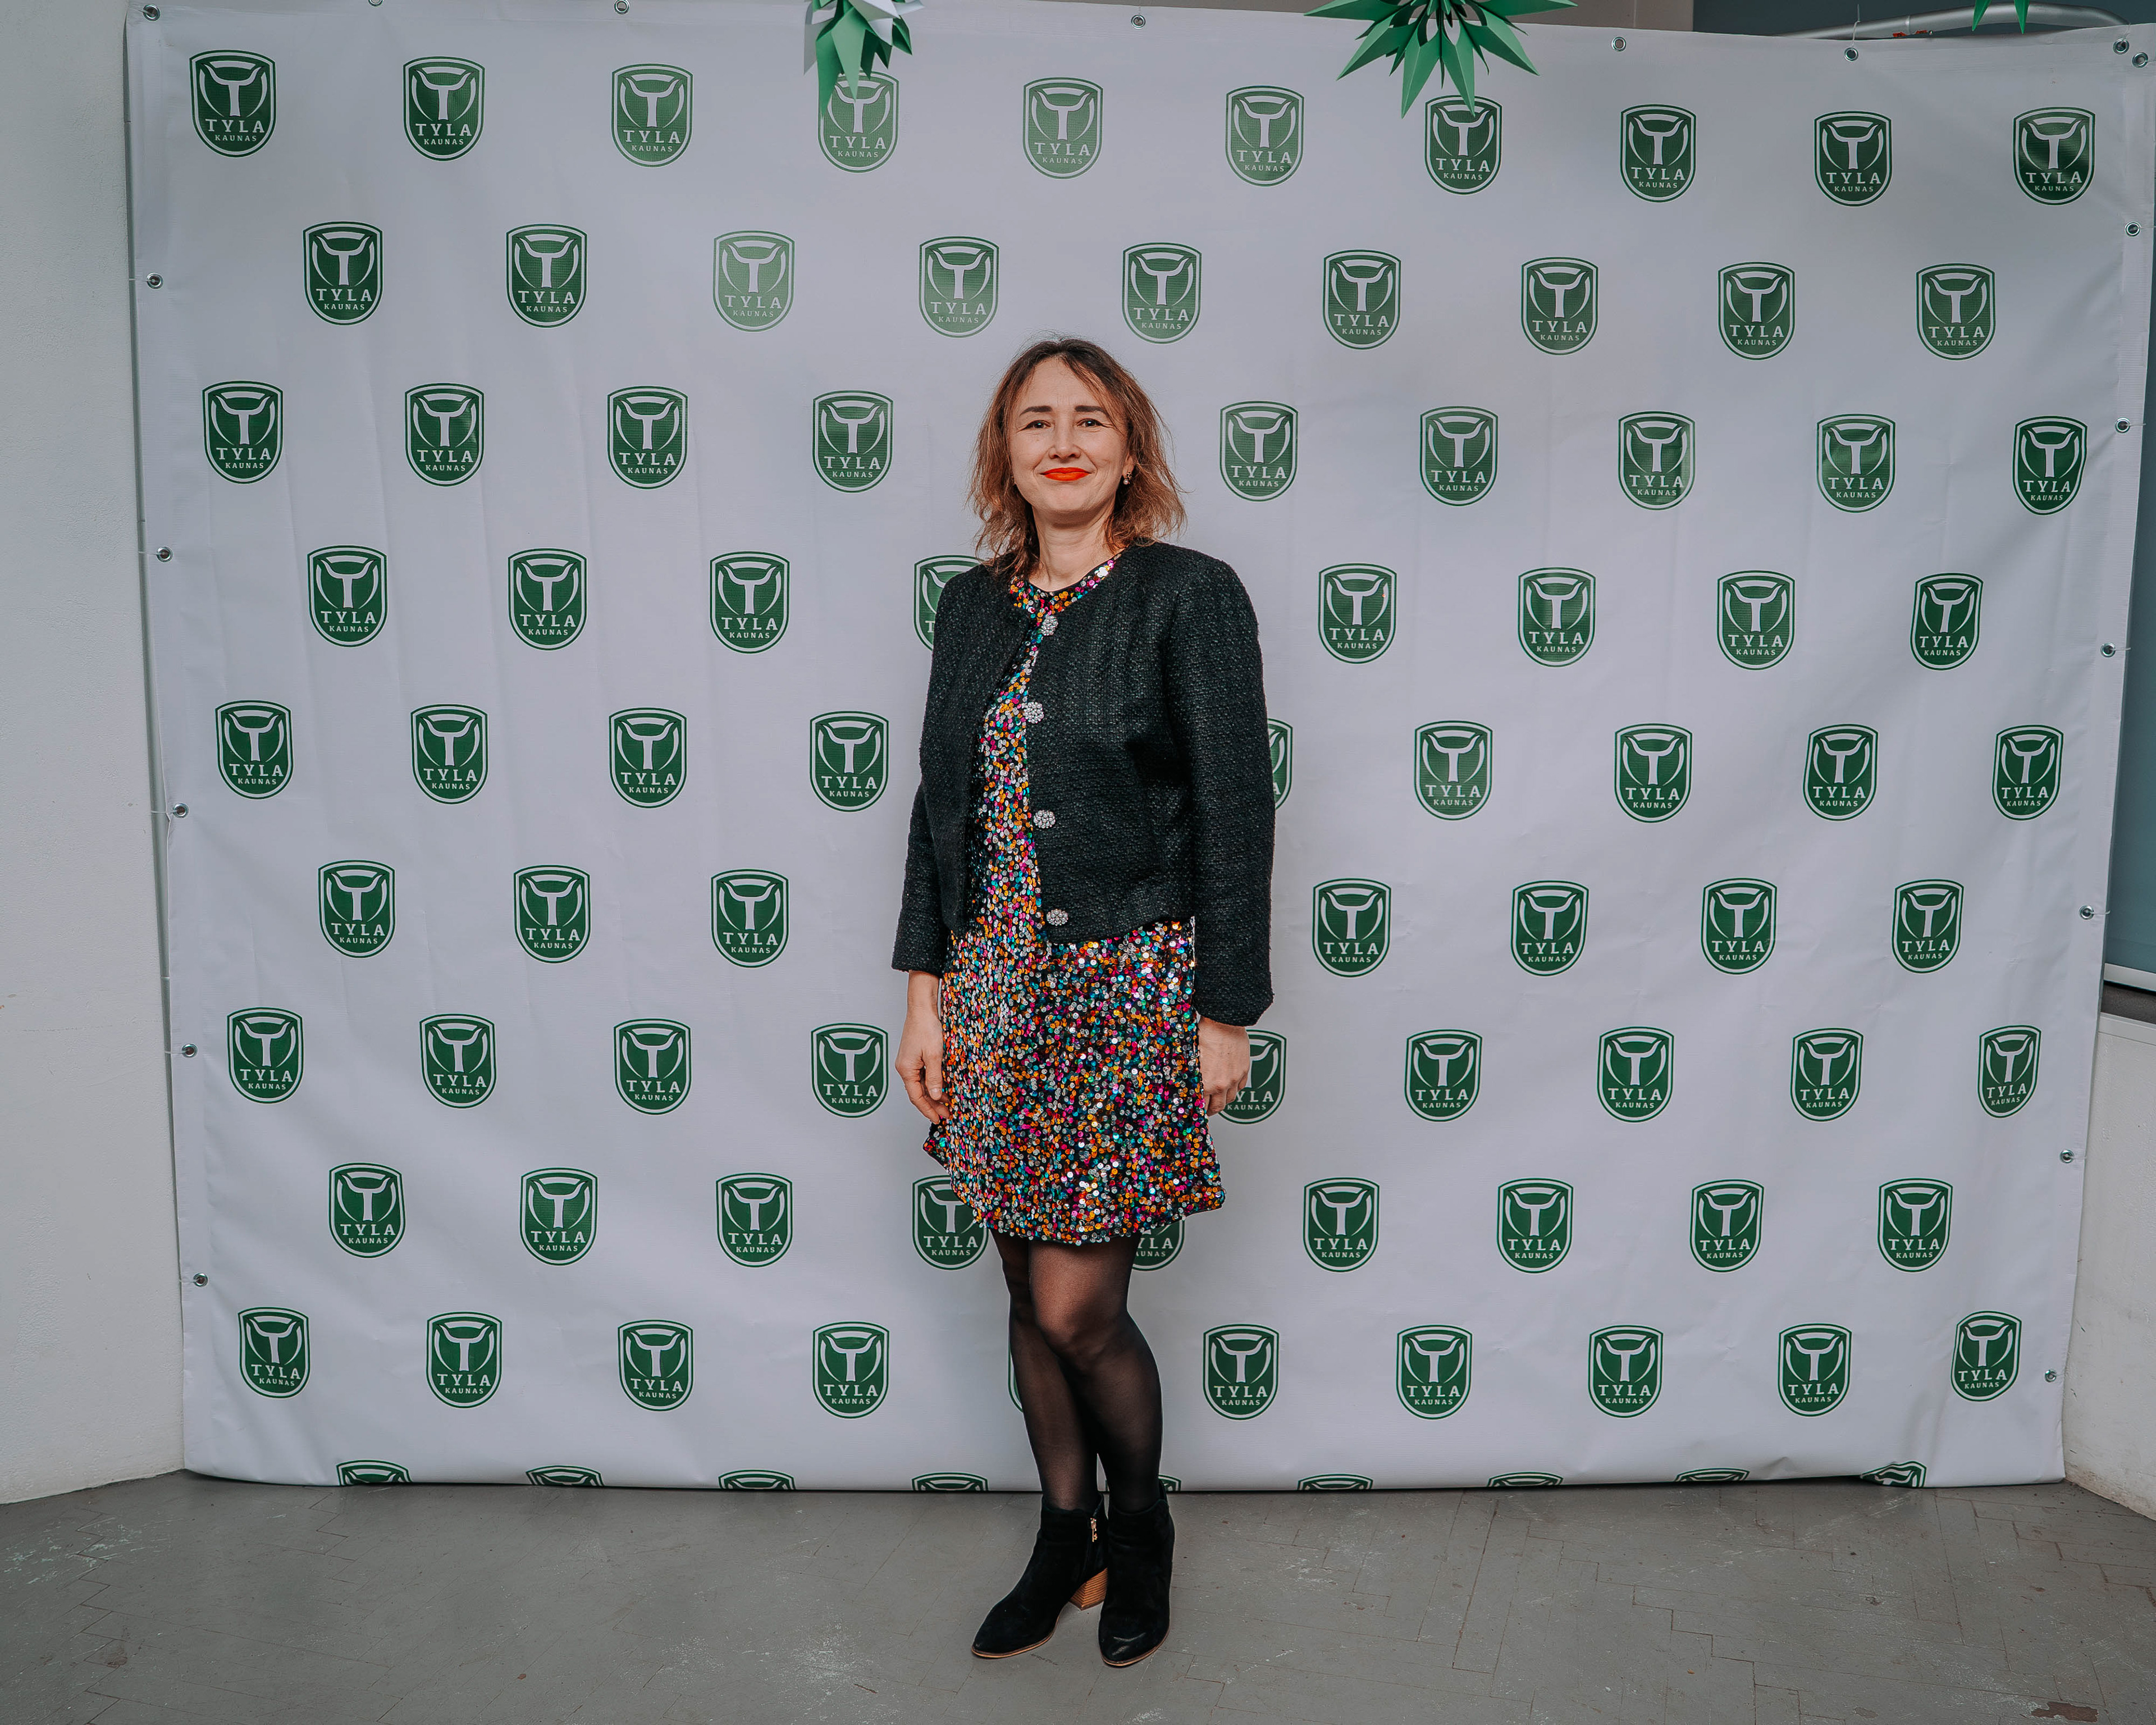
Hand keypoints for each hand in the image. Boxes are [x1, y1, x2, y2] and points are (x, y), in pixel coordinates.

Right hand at [895, 970, 949, 1123]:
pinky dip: (932, 1084)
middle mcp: (905, 1067)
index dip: (928, 1110)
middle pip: (918, 1093)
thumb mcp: (934, 1055)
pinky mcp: (915, 1056)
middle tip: (947, 1115)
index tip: (939, 1119)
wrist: (922, 1007)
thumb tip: (935, 1096)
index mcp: (906, 1069)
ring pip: (921, 1085)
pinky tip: (943, 1087)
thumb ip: (934, 1077)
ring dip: (933, 1095)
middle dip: (932, 1105)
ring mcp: (909, 1062)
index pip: (916, 1097)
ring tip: (947, 1104)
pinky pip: (923, 1075)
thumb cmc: (926, 1028)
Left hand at [1198, 1017, 1248, 1115]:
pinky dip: (1234, 1089)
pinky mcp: (1244, 1071)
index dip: (1198, 1111)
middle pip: (1218, 1107)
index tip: (1196, 1111)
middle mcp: (1222, 1084)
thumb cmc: (1206, 1036)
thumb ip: (1190, 1076)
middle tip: (1206, 1111)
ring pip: (1230, 1098)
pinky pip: (1240, 1087)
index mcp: (1206, 1083)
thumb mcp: (1191, 1058)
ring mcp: (1235, 1078)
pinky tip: (1228, 1086)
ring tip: (1217, 1099)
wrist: (1224, 1023)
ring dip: (1223, 1101)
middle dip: (1211, 1111)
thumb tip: (1185, 1084)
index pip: (1202, 1106)